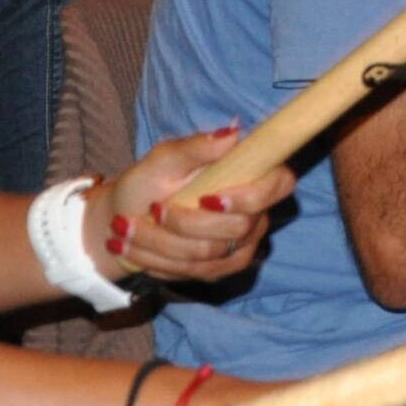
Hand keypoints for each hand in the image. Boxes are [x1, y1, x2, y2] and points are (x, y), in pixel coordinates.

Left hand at [91, 124, 294, 285]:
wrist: (125, 216)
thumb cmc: (147, 181)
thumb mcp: (163, 159)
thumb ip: (195, 148)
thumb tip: (232, 134)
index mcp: (252, 175)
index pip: (280, 185)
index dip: (251, 198)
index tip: (207, 199)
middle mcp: (257, 211)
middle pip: (236, 228)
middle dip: (183, 224)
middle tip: (151, 210)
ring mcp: (243, 243)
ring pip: (209, 253)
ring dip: (161, 243)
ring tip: (127, 229)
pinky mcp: (224, 267)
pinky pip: (197, 271)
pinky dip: (159, 260)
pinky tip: (136, 249)